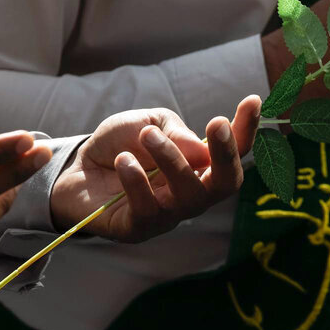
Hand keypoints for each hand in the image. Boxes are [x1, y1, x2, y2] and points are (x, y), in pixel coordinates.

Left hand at [50, 97, 262, 242]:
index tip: (253, 100)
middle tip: (215, 123)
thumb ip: (174, 132)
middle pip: (225, 184)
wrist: (75, 168)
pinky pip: (148, 210)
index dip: (246, 129)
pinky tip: (122, 160)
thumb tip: (201, 150)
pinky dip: (137, 181)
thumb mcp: (147, 124)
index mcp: (199, 166)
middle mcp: (191, 193)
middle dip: (226, 155)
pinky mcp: (138, 229)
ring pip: (188, 196)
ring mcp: (167, 214)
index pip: (232, 152)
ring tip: (147, 136)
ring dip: (172, 160)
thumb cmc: (119, 145)